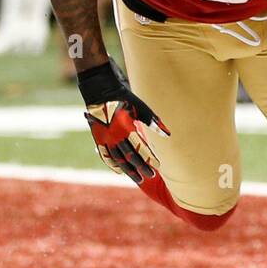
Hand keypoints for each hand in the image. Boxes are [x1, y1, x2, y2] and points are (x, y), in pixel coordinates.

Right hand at [77, 59, 169, 184]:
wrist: (99, 89)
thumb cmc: (123, 96)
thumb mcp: (140, 107)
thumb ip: (153, 121)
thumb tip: (167, 134)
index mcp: (125, 129)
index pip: (139, 148)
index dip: (149, 158)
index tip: (158, 166)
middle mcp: (114, 136)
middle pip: (128, 157)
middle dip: (140, 167)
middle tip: (150, 176)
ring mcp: (105, 138)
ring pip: (117, 158)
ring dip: (128, 169)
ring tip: (137, 178)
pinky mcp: (98, 137)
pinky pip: (105, 155)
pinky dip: (112, 164)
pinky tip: (119, 171)